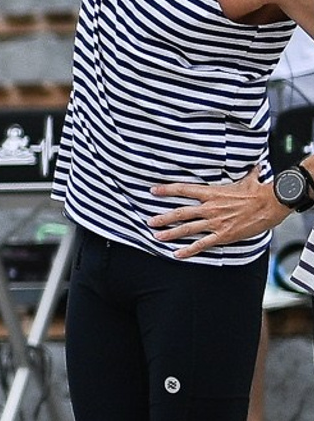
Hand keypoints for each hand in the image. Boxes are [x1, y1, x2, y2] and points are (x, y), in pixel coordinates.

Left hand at [150, 175, 289, 257]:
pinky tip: (177, 254)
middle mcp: (210, 207)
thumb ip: (247, 174)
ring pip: (187, 229)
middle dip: (163, 217)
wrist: (272, 204)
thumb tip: (255, 166)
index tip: (153, 191)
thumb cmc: (259, 192)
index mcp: (212, 193)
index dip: (166, 190)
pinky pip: (202, 244)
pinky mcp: (224, 235)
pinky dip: (188, 250)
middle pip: (180, 212)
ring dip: (170, 233)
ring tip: (157, 236)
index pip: (183, 190)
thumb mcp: (248, 179)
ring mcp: (216, 222)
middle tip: (149, 221)